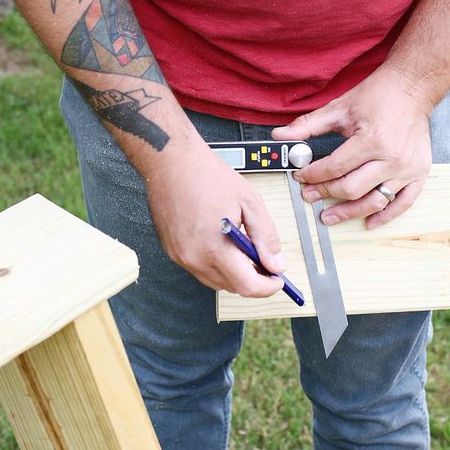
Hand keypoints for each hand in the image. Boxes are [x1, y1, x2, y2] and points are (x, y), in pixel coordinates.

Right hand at [144, 140, 286, 295]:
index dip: (267, 287)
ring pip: (215, 281)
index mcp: (215, 247)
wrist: (172, 162)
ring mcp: (180, 256)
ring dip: (233, 273)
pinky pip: (199, 269)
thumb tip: (276, 263)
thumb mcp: (249, 202)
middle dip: (252, 278)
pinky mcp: (172, 251)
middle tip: (263, 260)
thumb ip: (266, 237)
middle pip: (232, 287)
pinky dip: (216, 264)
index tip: (277, 279)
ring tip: (242, 248)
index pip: (247, 286)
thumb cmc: (207, 176)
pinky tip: (222, 243)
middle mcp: (194, 258)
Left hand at [272, 64, 433, 227]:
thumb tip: (280, 135)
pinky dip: (386, 216)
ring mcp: (407, 168)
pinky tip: (369, 222)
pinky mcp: (419, 172)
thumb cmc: (378, 96)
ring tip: (329, 216)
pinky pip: (402, 202)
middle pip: (352, 188)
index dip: (313, 175)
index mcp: (371, 140)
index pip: (334, 167)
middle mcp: (391, 158)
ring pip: (375, 201)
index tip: (301, 176)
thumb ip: (308, 125)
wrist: (412, 88)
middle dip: (326, 193)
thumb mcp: (339, 107)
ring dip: (350, 212)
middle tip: (310, 195)